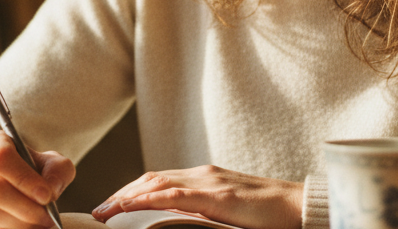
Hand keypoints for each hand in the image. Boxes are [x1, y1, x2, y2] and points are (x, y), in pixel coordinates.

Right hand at [0, 129, 75, 228]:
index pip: (1, 157)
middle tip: (47, 217)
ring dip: (18, 223)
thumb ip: (57, 171)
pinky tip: (25, 227)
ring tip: (39, 223)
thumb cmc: (30, 168)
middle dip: (25, 207)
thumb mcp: (49, 162)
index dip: (24, 179)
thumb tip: (51, 191)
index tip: (46, 196)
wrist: (6, 180)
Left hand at [91, 165, 302, 228]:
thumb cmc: (268, 214)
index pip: (158, 180)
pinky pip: (176, 195)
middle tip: (98, 211)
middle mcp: (202, 174)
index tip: (110, 206)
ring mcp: (209, 182)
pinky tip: (132, 207)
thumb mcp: (229, 211)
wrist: (299, 206)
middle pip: (150, 179)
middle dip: (121, 194)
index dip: (131, 192)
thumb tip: (179, 224)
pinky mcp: (218, 196)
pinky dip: (149, 200)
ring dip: (126, 197)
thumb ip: (204, 212)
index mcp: (204, 178)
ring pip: (157, 183)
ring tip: (105, 212)